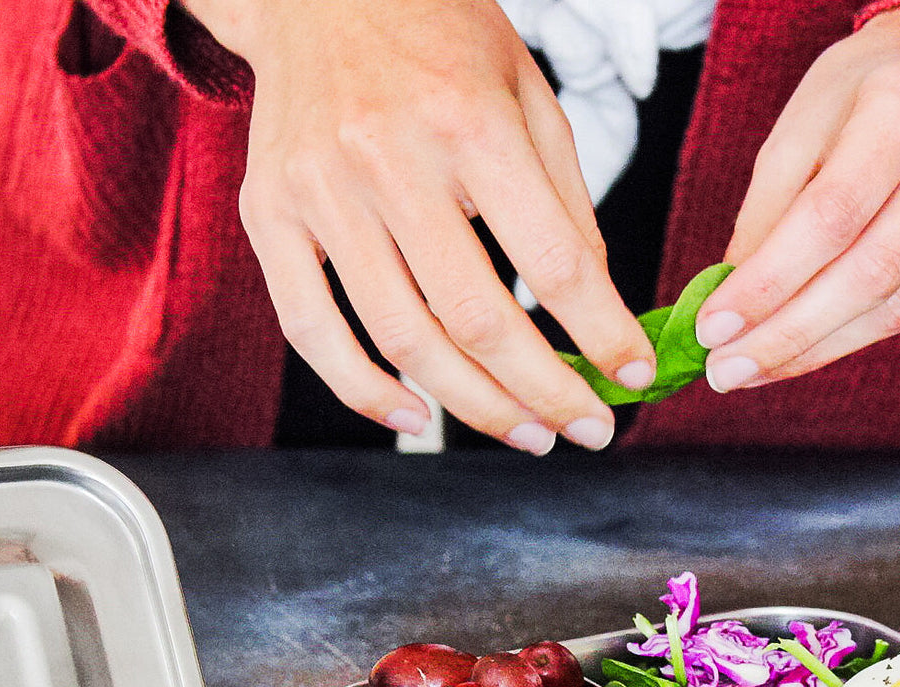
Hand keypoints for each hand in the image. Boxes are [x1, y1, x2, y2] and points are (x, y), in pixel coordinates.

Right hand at [186, 0, 655, 451]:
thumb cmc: (439, 36)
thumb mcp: (528, 93)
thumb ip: (563, 199)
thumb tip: (595, 307)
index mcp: (469, 122)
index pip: (552, 260)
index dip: (601, 332)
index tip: (632, 374)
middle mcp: (389, 160)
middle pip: (476, 318)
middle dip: (545, 391)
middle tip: (588, 429)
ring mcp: (319, 192)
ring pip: (402, 338)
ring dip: (473, 407)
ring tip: (527, 434)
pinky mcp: (267, 214)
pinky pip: (310, 328)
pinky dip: (362, 390)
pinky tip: (415, 417)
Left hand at [695, 7, 899, 391]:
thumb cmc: (867, 94)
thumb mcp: (798, 128)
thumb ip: (766, 214)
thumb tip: (734, 304)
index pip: (832, 214)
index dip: (769, 283)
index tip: (713, 329)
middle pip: (874, 272)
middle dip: (790, 335)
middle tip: (727, 370)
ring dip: (821, 348)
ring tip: (757, 368)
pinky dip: (868, 330)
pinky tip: (822, 338)